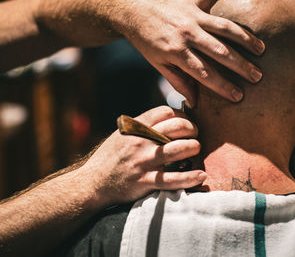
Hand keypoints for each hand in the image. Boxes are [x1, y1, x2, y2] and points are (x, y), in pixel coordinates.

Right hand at [81, 106, 205, 205]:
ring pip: (177, 150)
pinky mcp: (145, 181)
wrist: (93, 182)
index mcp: (135, 127)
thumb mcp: (122, 134)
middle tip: (195, 134)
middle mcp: (140, 142)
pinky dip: (190, 178)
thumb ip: (142, 126)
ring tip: (196, 149)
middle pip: (176, 127)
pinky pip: (172, 179)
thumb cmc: (110, 157)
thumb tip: (166, 117)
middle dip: (192, 128)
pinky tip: (201, 175)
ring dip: (193, 147)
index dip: (181, 114)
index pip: (165, 112)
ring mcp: (143, 161)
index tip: (186, 121)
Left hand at [118, 0, 264, 105]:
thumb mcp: (159, 65)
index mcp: (177, 52)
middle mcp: (187, 34)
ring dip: (245, 38)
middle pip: (219, 52)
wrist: (135, 12)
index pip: (204, 73)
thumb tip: (194, 103)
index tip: (238, 96)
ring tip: (261, 49)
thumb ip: (179, 82)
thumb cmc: (147, 42)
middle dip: (240, 66)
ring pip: (224, 27)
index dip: (222, 86)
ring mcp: (192, 16)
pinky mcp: (194, 2)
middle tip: (257, 77)